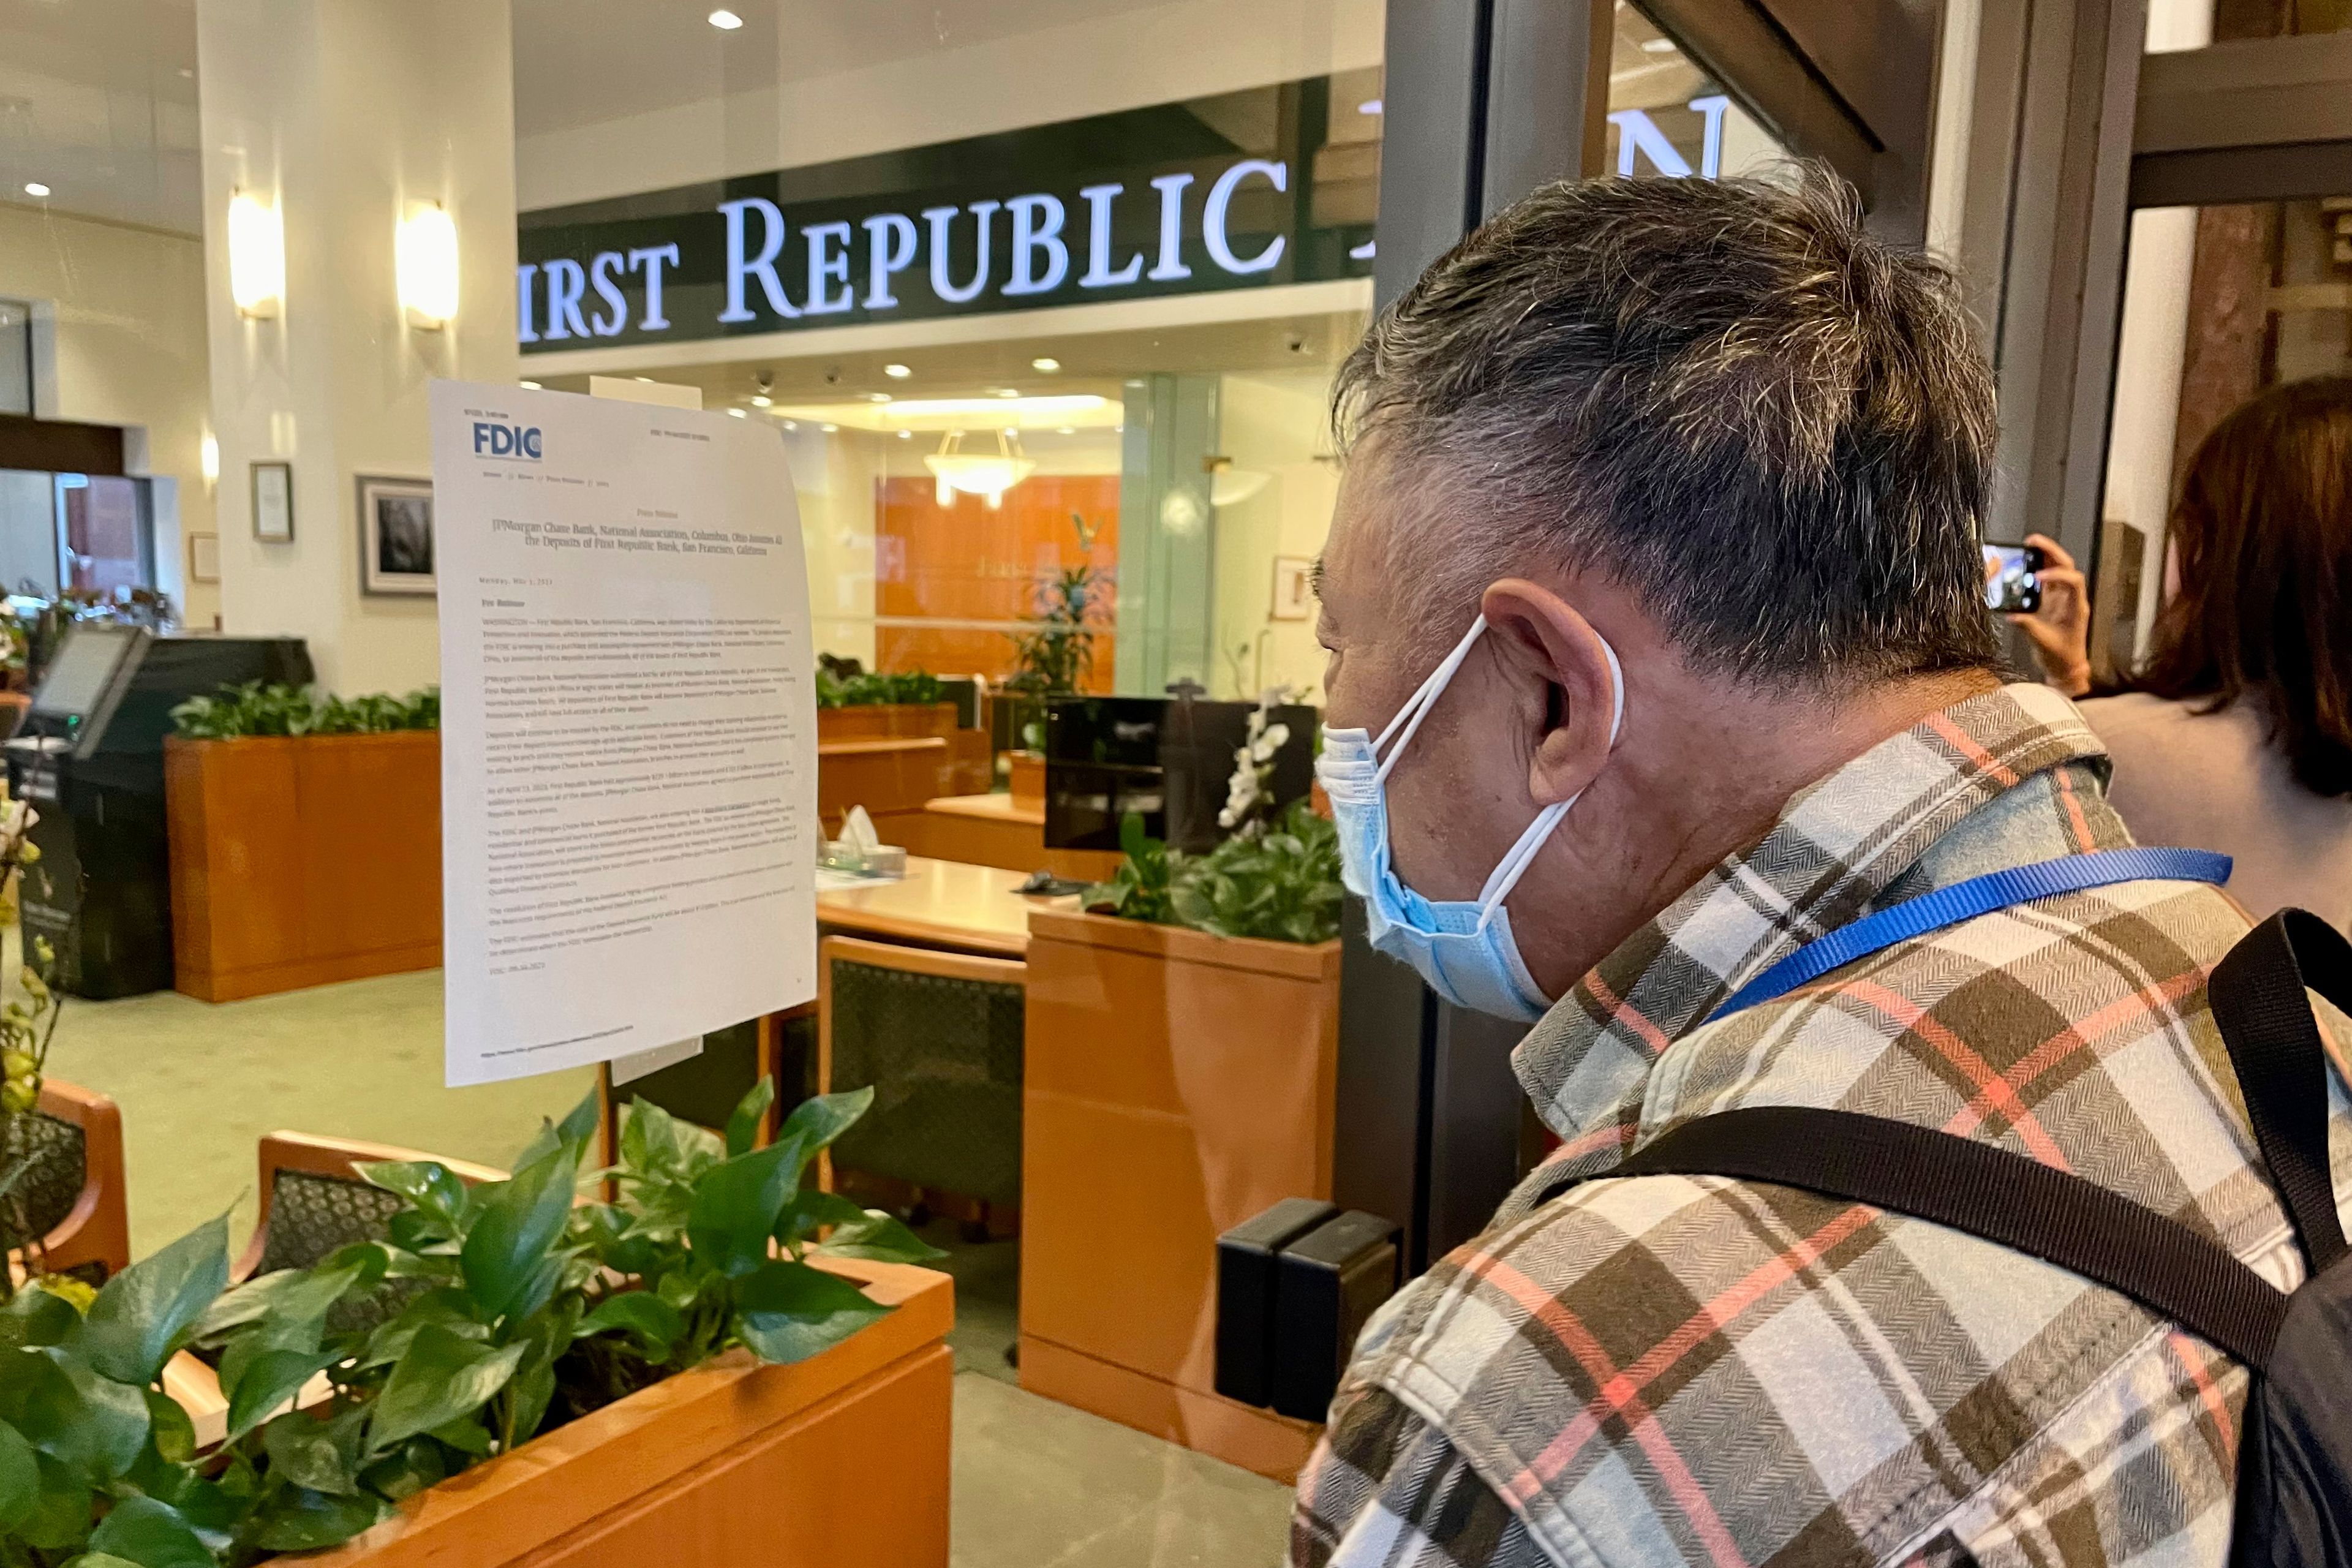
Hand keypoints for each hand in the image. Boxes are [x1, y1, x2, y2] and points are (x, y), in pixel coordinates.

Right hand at [2004, 533, 2091, 696]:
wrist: (2065, 666)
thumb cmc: (2061, 656)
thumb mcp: (2044, 642)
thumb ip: (2028, 626)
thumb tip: (2012, 614)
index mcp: (2076, 606)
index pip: (2073, 580)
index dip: (2057, 575)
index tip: (2037, 577)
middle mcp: (2071, 598)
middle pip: (2067, 566)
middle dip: (2051, 551)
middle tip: (2033, 541)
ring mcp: (2062, 598)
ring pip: (2058, 569)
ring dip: (2045, 555)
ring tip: (2029, 545)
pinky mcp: (2052, 602)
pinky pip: (2047, 580)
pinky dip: (2037, 569)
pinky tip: (2025, 564)